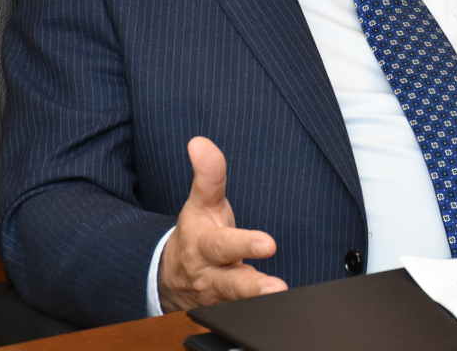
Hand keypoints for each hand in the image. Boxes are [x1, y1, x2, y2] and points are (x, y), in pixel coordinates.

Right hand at [158, 137, 287, 311]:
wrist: (173, 279)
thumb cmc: (197, 234)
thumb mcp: (201, 204)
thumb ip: (208, 175)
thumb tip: (200, 142)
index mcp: (204, 247)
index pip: (223, 245)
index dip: (244, 244)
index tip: (268, 243)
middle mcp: (211, 276)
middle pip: (230, 284)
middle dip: (252, 287)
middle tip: (276, 287)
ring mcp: (222, 299)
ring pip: (239, 305)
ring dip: (259, 304)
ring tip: (282, 298)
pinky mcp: (231, 312)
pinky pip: (246, 315)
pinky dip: (261, 315)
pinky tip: (283, 313)